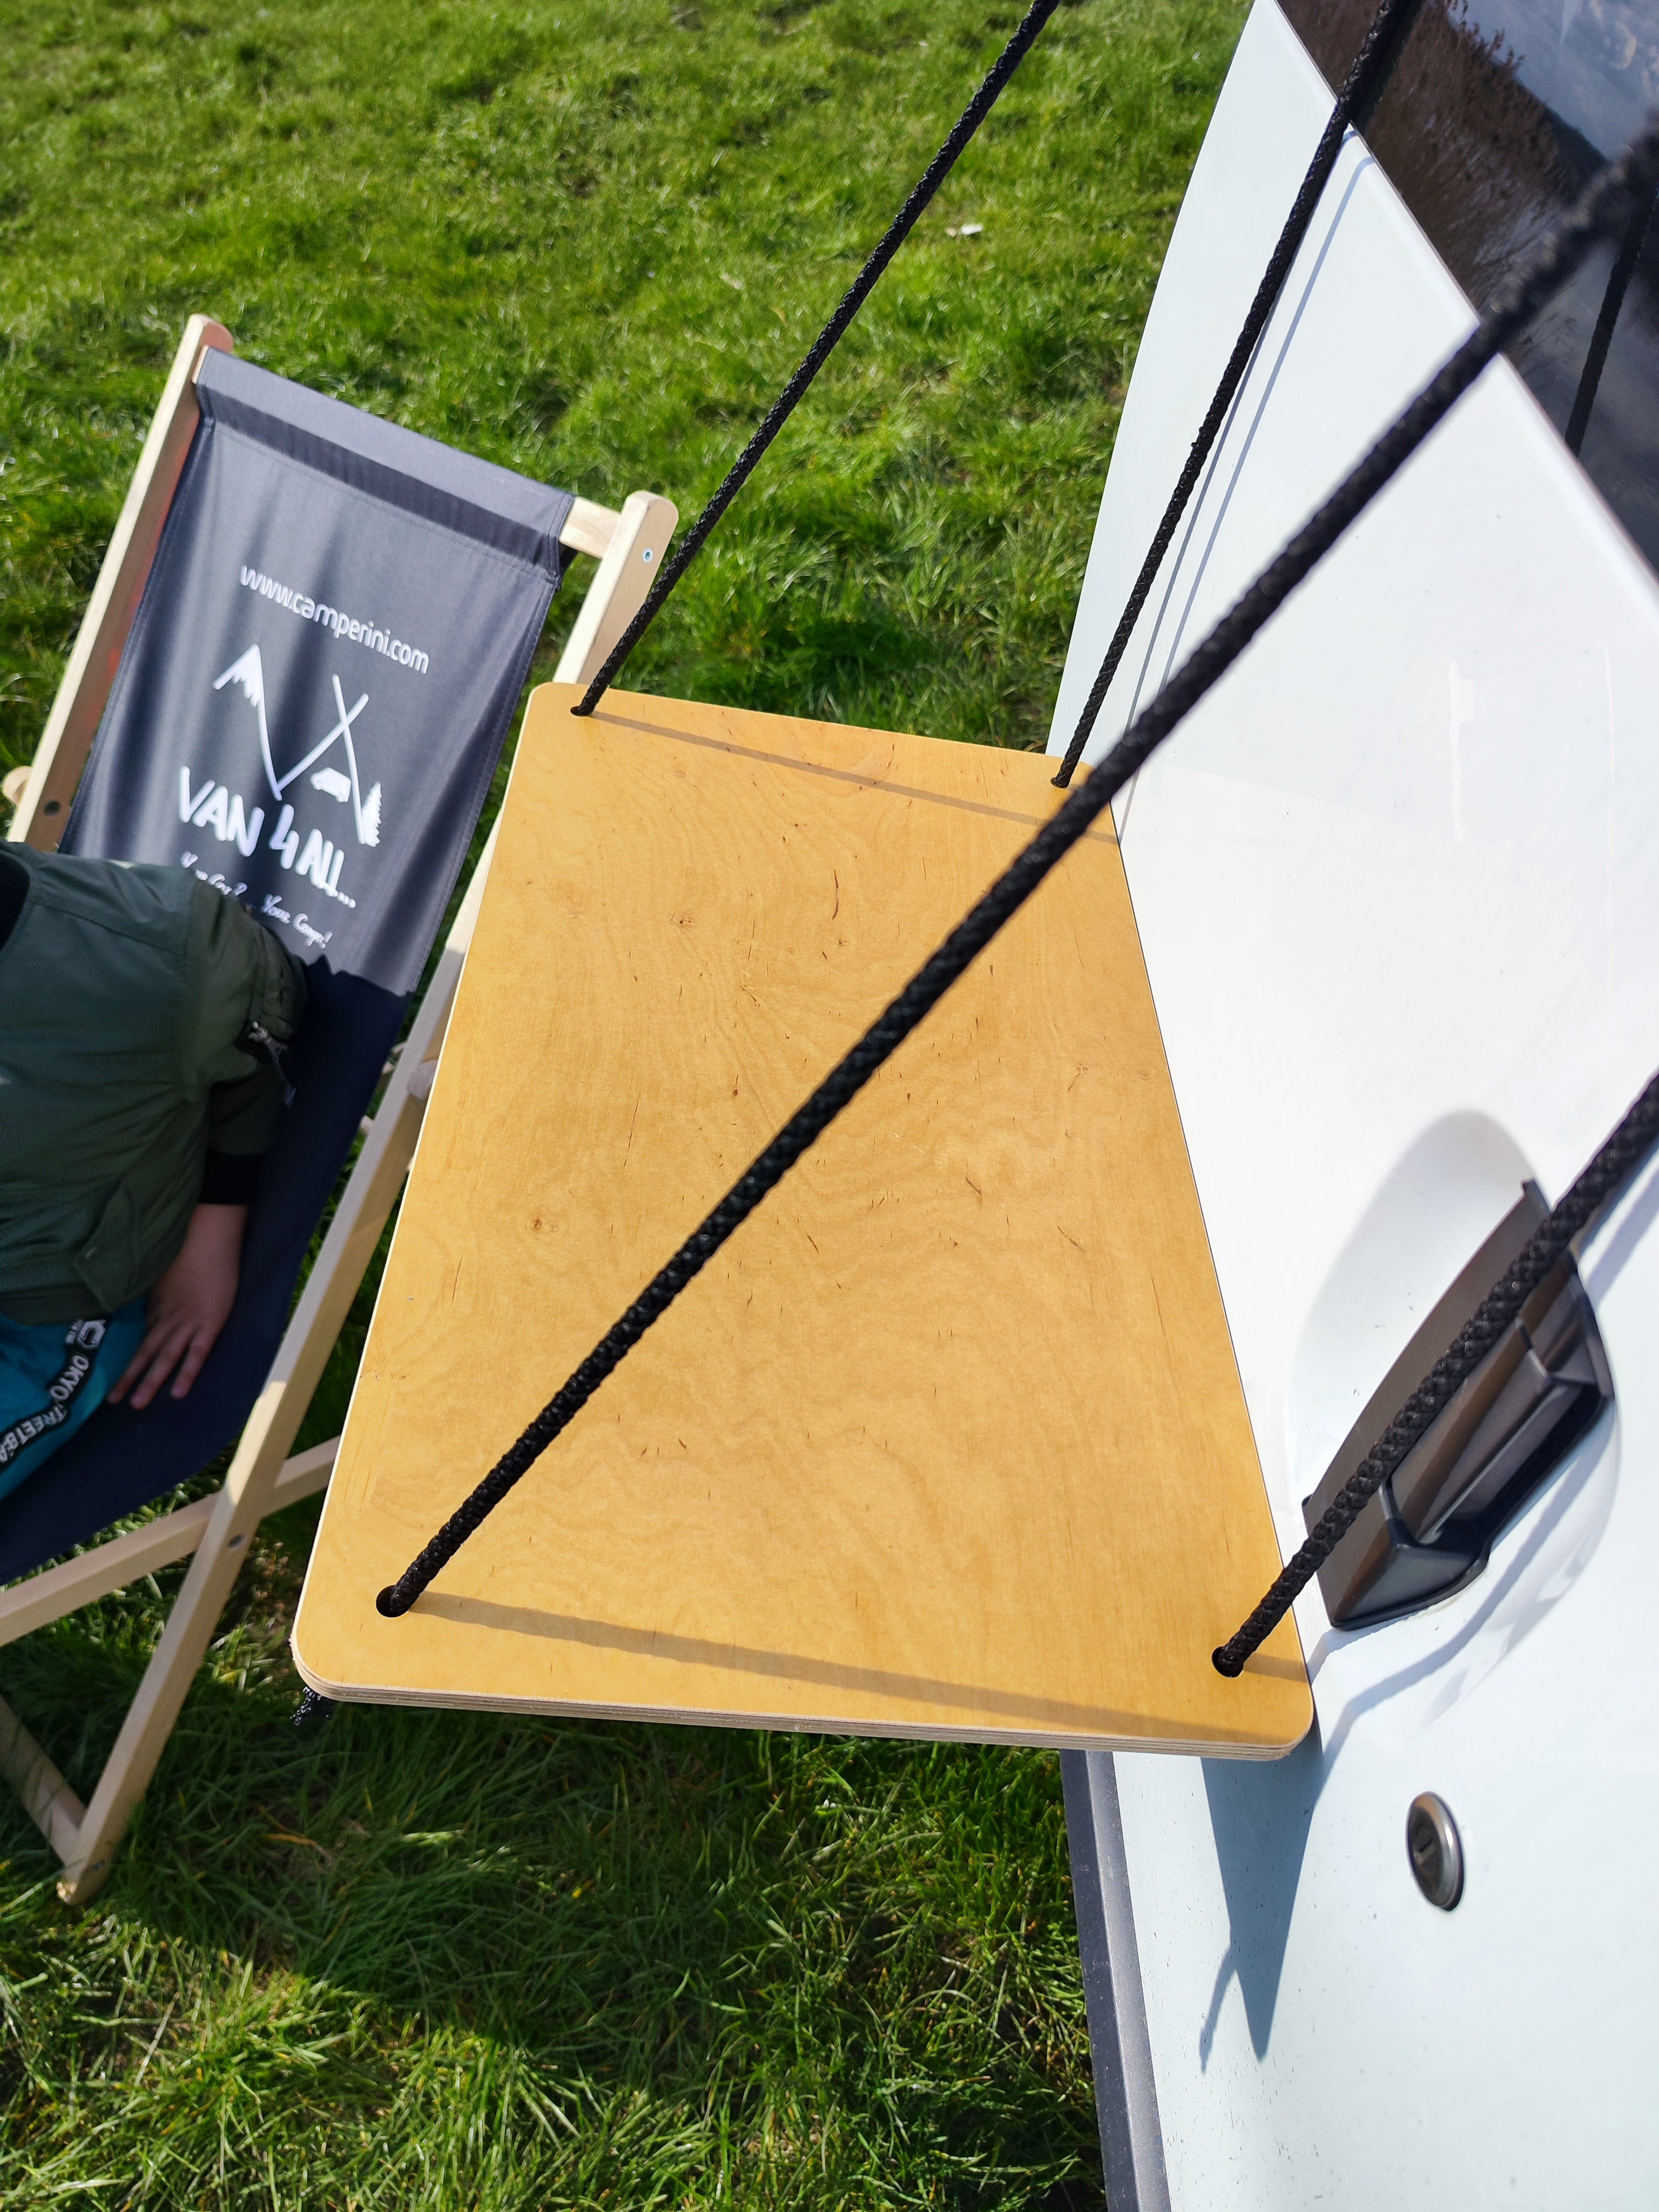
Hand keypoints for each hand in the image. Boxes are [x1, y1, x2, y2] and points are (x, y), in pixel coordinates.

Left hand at [109, 1203, 247, 1410]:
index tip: (116, 1377)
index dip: (128, 1359)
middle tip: (112, 1401)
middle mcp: (168, 1318)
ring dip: (150, 1381)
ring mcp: (188, 1322)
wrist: (208, 1234)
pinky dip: (187, 1373)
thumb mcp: (166, 1273)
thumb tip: (152, 1300)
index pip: (141, 1339)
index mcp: (158, 1306)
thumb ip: (161, 1292)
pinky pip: (197, 1353)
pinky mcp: (209, 1323)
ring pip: (165, 1358)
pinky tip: (178, 1393)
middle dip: (129, 1378)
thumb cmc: (189, 1247)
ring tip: (137, 1404)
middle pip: (145, 1352)